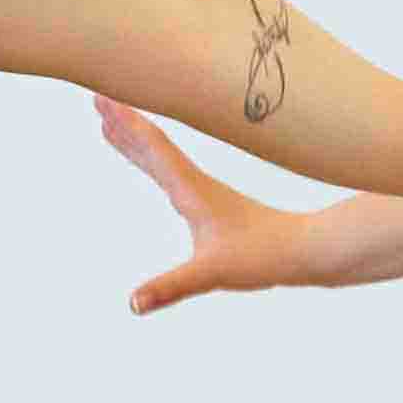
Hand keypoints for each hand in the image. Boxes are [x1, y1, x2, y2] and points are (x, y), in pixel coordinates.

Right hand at [89, 99, 323, 310]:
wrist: (305, 251)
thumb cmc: (263, 257)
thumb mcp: (212, 274)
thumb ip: (171, 288)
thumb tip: (133, 304)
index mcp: (192, 191)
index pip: (152, 149)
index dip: (125, 123)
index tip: (101, 97)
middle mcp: (196, 184)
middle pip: (152, 145)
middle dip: (123, 121)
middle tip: (98, 98)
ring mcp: (204, 192)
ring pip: (161, 157)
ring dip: (135, 139)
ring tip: (111, 125)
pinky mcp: (212, 204)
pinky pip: (172, 172)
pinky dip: (153, 160)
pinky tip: (152, 163)